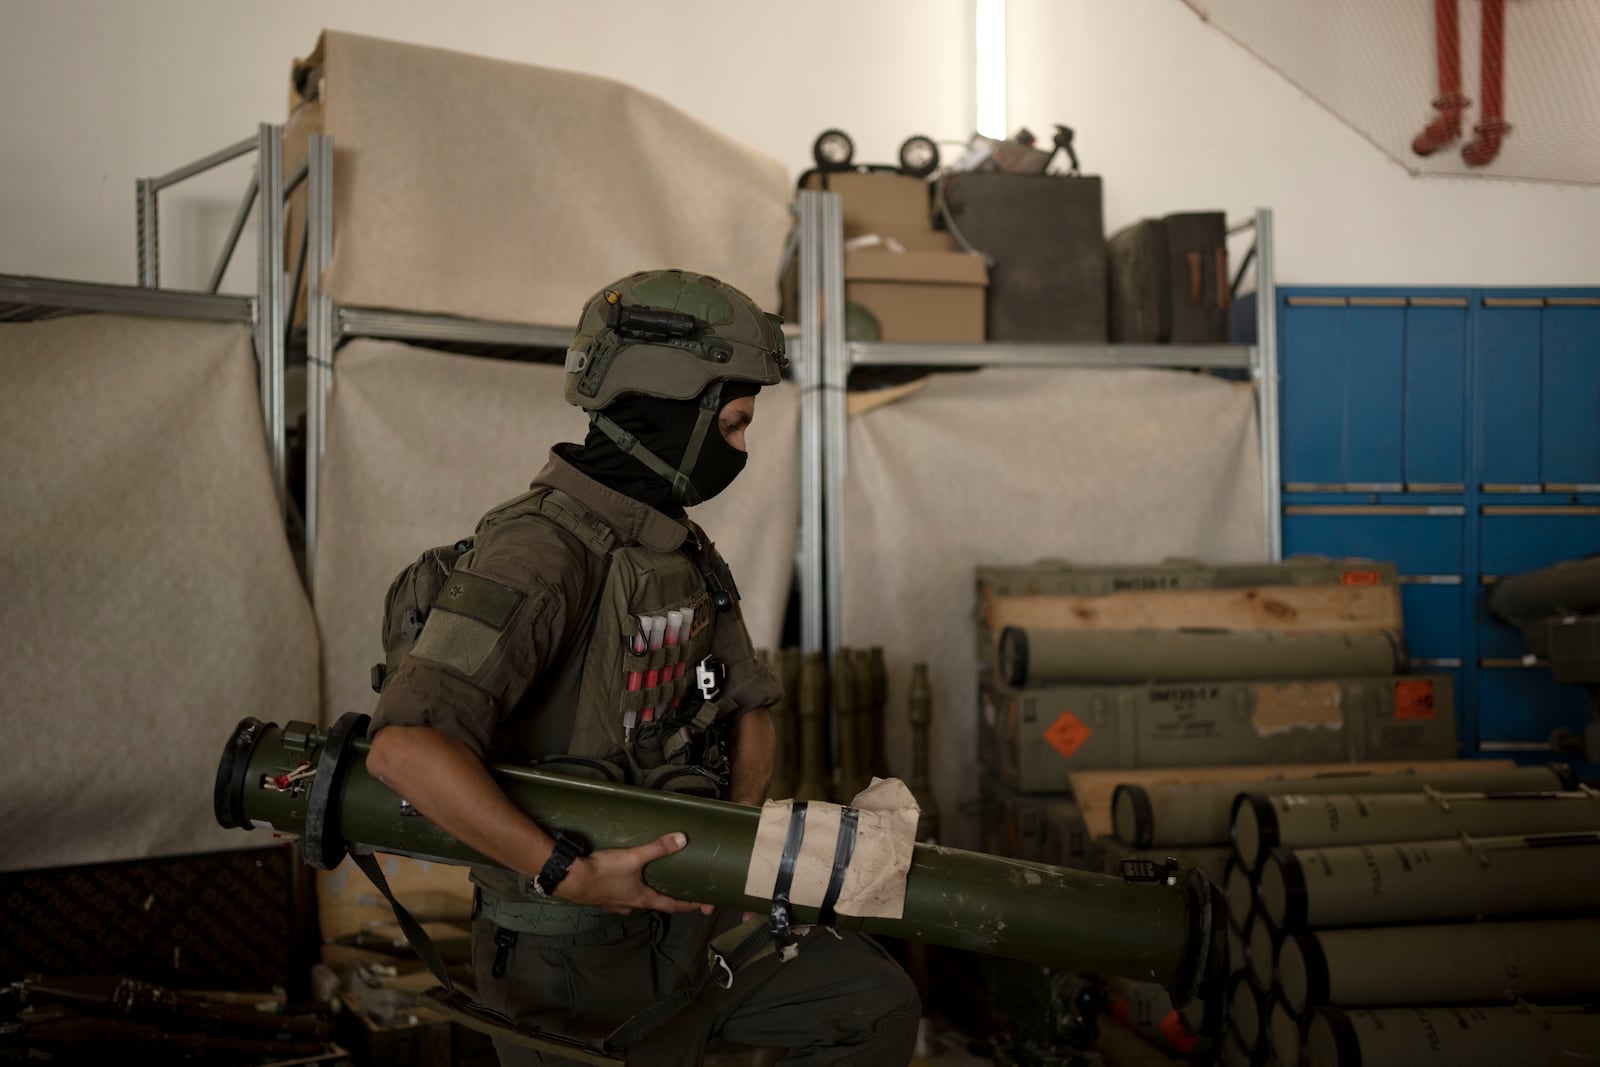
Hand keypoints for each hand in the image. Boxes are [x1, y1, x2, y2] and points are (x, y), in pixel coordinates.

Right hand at [555, 832, 714, 915]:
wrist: (570, 880)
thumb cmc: (603, 872)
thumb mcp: (633, 857)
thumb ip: (657, 848)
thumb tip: (682, 840)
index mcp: (642, 898)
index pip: (673, 905)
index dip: (690, 904)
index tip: (704, 906)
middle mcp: (631, 905)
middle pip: (655, 903)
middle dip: (668, 898)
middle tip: (679, 891)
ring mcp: (615, 904)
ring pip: (637, 900)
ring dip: (647, 893)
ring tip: (652, 882)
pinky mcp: (603, 899)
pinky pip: (621, 896)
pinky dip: (629, 890)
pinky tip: (626, 881)